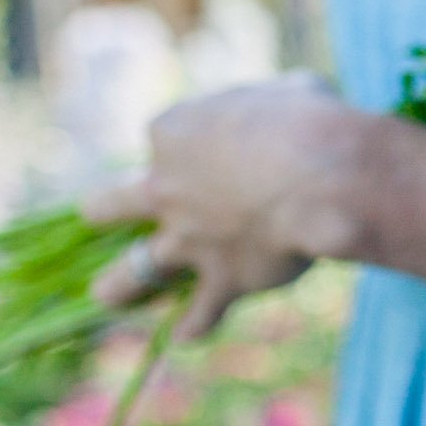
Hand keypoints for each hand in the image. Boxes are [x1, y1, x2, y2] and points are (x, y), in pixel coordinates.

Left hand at [83, 73, 375, 338]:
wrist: (323, 176)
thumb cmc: (311, 119)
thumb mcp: (287, 92)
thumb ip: (270, 108)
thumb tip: (288, 115)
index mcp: (174, 132)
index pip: (163, 139)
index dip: (190, 146)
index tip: (225, 148)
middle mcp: (166, 188)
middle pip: (110, 204)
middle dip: (107, 210)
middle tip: (102, 215)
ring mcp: (188, 240)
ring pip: (132, 272)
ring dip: (117, 287)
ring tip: (107, 296)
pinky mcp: (222, 280)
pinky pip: (200, 314)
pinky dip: (195, 325)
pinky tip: (187, 333)